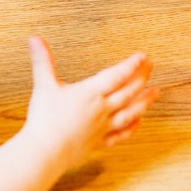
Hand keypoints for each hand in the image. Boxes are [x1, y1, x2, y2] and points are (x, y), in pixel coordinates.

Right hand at [20, 36, 157, 174]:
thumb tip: (34, 38)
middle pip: (127, 92)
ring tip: (156, 93)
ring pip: (129, 113)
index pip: (115, 76)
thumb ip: (42, 60)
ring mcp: (102, 127)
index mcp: (90, 93)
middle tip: (152, 67)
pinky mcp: (98, 142)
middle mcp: (101, 109)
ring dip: (144, 102)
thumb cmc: (45, 118)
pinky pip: (120, 134)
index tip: (143, 57)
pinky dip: (132, 127)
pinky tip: (139, 122)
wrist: (45, 151)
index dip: (131, 65)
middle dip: (141, 78)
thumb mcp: (44, 84)